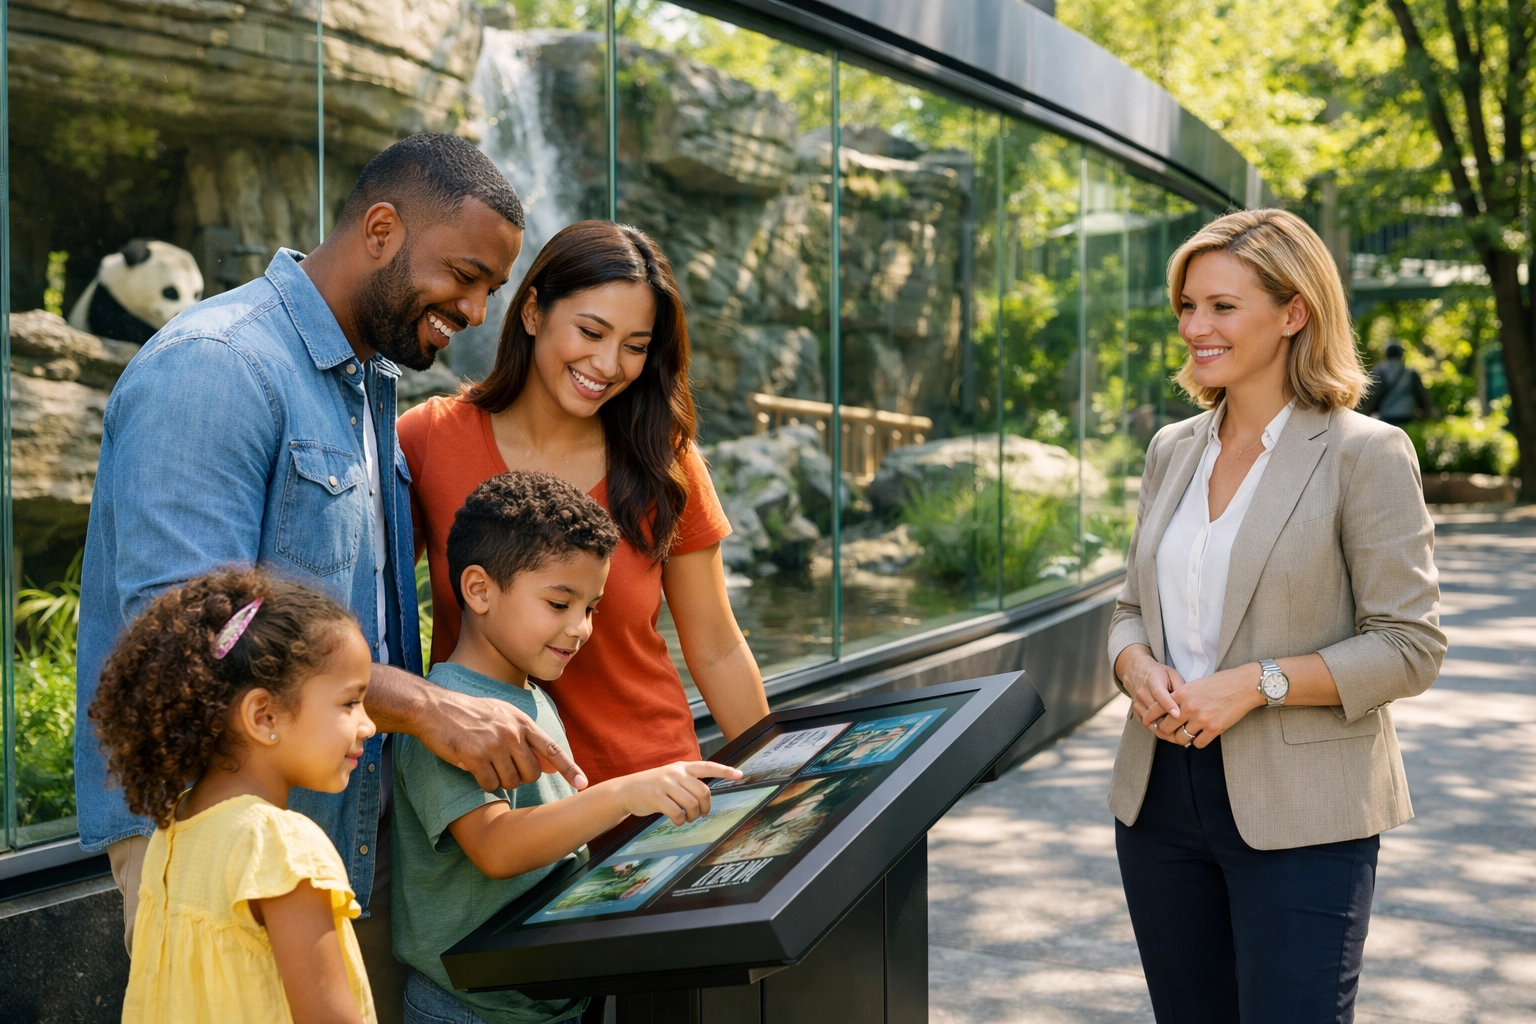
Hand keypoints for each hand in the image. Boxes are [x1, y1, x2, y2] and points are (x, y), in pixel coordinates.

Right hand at [418, 687, 587, 792]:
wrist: (435, 707)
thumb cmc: (470, 713)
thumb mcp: (504, 716)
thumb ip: (528, 738)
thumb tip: (551, 765)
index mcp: (522, 722)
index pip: (552, 749)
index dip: (569, 769)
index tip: (582, 784)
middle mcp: (512, 733)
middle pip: (532, 773)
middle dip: (520, 777)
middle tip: (503, 768)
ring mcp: (494, 744)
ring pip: (511, 781)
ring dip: (500, 781)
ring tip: (486, 764)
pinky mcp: (475, 756)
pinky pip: (490, 785)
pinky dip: (483, 783)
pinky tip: (474, 768)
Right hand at [613, 761, 741, 824]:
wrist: (626, 790)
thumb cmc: (653, 786)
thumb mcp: (670, 776)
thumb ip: (687, 781)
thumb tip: (706, 795)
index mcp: (682, 767)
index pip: (708, 766)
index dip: (725, 771)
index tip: (740, 775)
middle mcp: (676, 773)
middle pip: (703, 791)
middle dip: (706, 806)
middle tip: (701, 814)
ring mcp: (666, 784)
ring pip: (692, 803)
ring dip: (693, 815)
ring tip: (688, 818)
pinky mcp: (656, 797)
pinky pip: (677, 812)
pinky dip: (680, 820)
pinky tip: (677, 820)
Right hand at [1118, 645, 1186, 733]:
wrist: (1137, 673)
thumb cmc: (1159, 674)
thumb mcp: (1172, 674)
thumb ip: (1180, 687)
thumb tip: (1189, 703)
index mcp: (1153, 680)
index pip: (1159, 694)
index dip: (1168, 705)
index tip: (1178, 715)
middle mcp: (1142, 692)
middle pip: (1155, 711)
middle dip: (1170, 722)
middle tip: (1187, 731)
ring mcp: (1137, 703)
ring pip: (1151, 721)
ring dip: (1166, 729)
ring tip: (1182, 735)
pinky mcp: (1135, 712)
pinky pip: (1148, 725)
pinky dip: (1159, 730)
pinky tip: (1172, 732)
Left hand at [1156, 664, 1265, 747]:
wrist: (1243, 685)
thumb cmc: (1219, 683)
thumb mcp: (1194, 685)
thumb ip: (1180, 697)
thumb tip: (1168, 712)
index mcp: (1181, 694)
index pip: (1156, 709)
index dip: (1149, 718)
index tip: (1147, 723)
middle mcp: (1189, 707)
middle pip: (1166, 728)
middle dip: (1165, 733)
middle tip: (1168, 734)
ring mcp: (1202, 719)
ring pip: (1181, 738)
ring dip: (1181, 739)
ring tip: (1184, 736)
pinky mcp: (1215, 728)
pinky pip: (1198, 743)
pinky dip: (1197, 742)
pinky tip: (1200, 737)